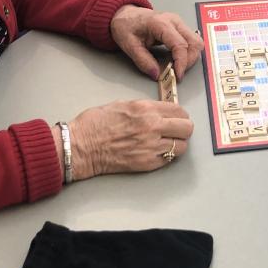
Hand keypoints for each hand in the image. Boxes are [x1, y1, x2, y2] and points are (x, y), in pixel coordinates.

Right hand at [69, 100, 193, 176]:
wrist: (80, 147)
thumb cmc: (94, 125)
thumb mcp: (121, 104)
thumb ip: (144, 107)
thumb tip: (158, 110)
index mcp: (145, 109)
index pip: (179, 110)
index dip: (180, 114)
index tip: (178, 117)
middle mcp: (152, 127)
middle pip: (187, 128)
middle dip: (183, 128)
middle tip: (177, 130)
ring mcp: (151, 147)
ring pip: (182, 146)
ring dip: (177, 144)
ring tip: (168, 143)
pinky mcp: (147, 164)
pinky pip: (169, 159)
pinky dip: (166, 156)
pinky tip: (157, 152)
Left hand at [110, 5, 202, 80]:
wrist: (126, 14)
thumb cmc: (126, 25)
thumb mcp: (129, 45)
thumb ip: (143, 61)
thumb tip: (156, 74)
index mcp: (160, 23)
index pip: (180, 44)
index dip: (182, 62)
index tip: (178, 75)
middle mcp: (173, 21)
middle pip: (194, 43)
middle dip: (189, 61)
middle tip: (177, 72)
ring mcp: (178, 23)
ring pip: (196, 42)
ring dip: (191, 57)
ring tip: (177, 66)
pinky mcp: (179, 27)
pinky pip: (191, 41)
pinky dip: (188, 52)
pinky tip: (177, 59)